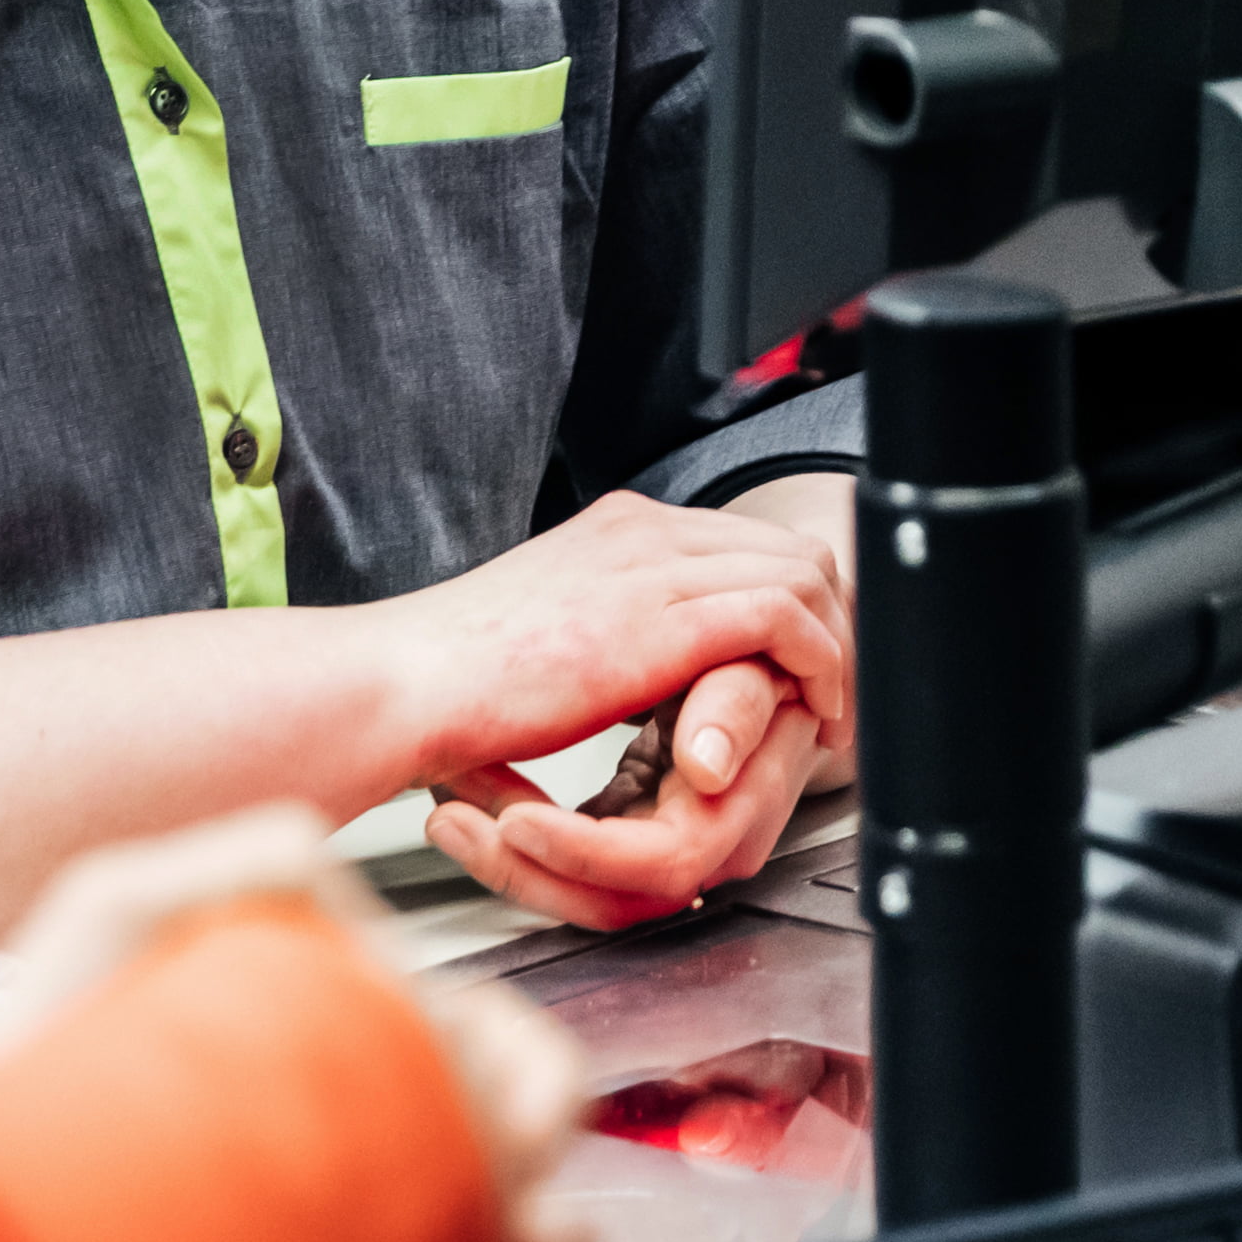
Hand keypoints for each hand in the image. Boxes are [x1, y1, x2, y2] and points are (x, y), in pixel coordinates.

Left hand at [0, 807, 580, 1241]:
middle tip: (510, 1228)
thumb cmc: (25, 1080)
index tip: (512, 1110)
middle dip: (545, 1209)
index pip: (506, 1066)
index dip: (533, 1082)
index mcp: (354, 1065)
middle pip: (531, 1193)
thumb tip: (325, 857)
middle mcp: (370, 1178)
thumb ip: (227, 863)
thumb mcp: (114, 921)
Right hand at [365, 488, 854, 795]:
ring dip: (836, 645)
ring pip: (801, 572)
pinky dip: (818, 661)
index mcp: (614, 530)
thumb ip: (603, 636)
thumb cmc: (451, 684)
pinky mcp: (661, 618)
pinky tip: (814, 708)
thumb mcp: (547, 636)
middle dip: (831, 620)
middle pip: (788, 546)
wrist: (405, 684)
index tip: (802, 668)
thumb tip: (631, 675)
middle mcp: (640, 530)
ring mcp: (652, 564)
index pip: (742, 540)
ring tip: (834, 711)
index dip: (792, 603)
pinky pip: (784, 614)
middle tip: (836, 694)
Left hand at [427, 684, 829, 929]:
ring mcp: (663, 849)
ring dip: (505, 859)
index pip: (661, 862)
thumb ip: (735, 707)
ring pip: (584, 893)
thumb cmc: (761, 665)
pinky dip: (515, 838)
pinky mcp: (630, 835)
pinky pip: (571, 866)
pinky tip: (469, 802)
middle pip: (612, 898)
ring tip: (447, 811)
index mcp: (734, 816)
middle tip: (452, 820)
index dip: (586, 852)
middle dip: (524, 869)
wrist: (771, 672)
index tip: (514, 820)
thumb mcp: (748, 666)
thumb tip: (707, 767)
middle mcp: (705, 852)